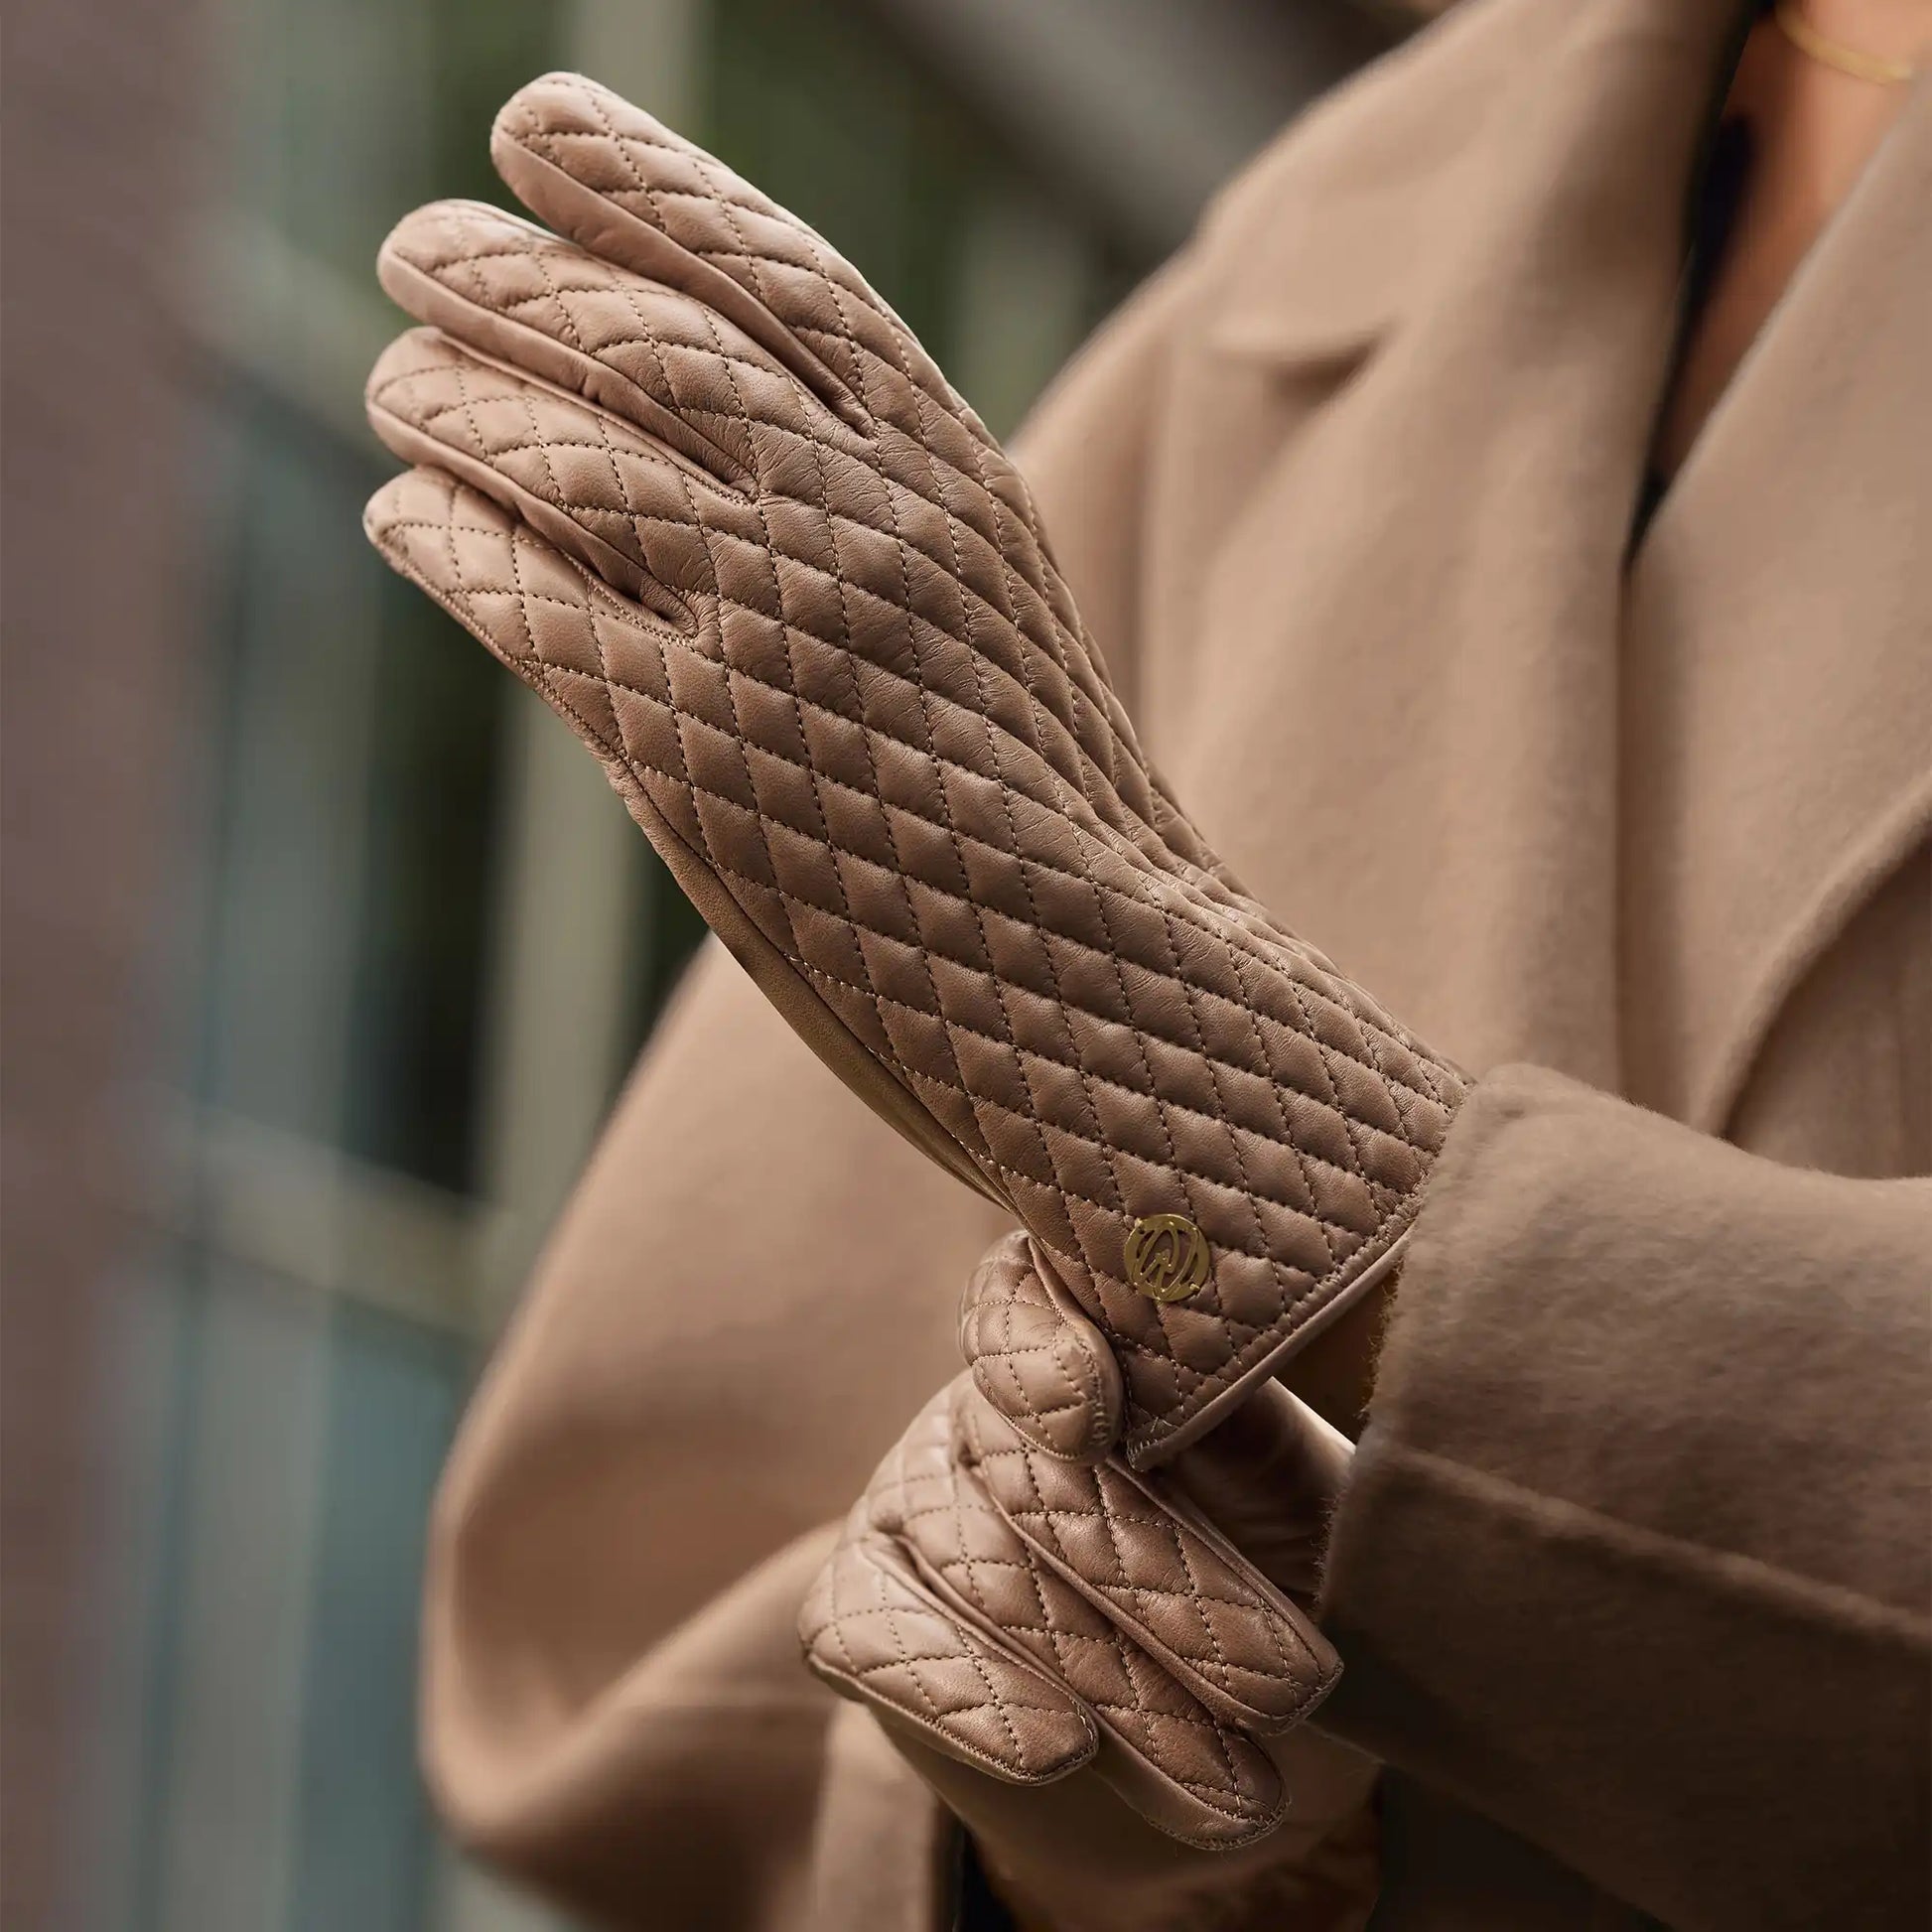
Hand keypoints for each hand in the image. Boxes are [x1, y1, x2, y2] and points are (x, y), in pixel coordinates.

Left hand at [362, 72, 1467, 1473]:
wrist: (1112, 998)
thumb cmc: (1053, 829)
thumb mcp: (992, 629)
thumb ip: (882, 528)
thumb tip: (724, 448)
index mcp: (957, 483)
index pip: (783, 277)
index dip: (648, 183)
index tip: (539, 123)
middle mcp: (866, 530)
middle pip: (652, 341)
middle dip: (515, 270)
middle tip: (421, 241)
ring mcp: (779, 635)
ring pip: (575, 454)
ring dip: (459, 393)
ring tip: (393, 374)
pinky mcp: (696, 759)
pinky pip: (535, 605)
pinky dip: (451, 536)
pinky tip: (404, 512)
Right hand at [800, 1234, 1377, 1931]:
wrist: (1221, 1745)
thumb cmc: (1283, 1580)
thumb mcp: (1298, 1502)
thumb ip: (1247, 1422)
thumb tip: (1220, 1345)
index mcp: (1082, 1333)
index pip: (1022, 1297)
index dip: (1037, 1344)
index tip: (1094, 1414)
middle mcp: (980, 1400)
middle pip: (1028, 1468)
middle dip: (1158, 1581)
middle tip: (1289, 1686)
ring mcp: (909, 1497)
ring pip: (981, 1572)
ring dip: (1114, 1681)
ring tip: (1236, 1785)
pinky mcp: (858, 1607)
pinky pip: (874, 1634)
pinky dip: (962, 1693)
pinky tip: (1056, 1751)